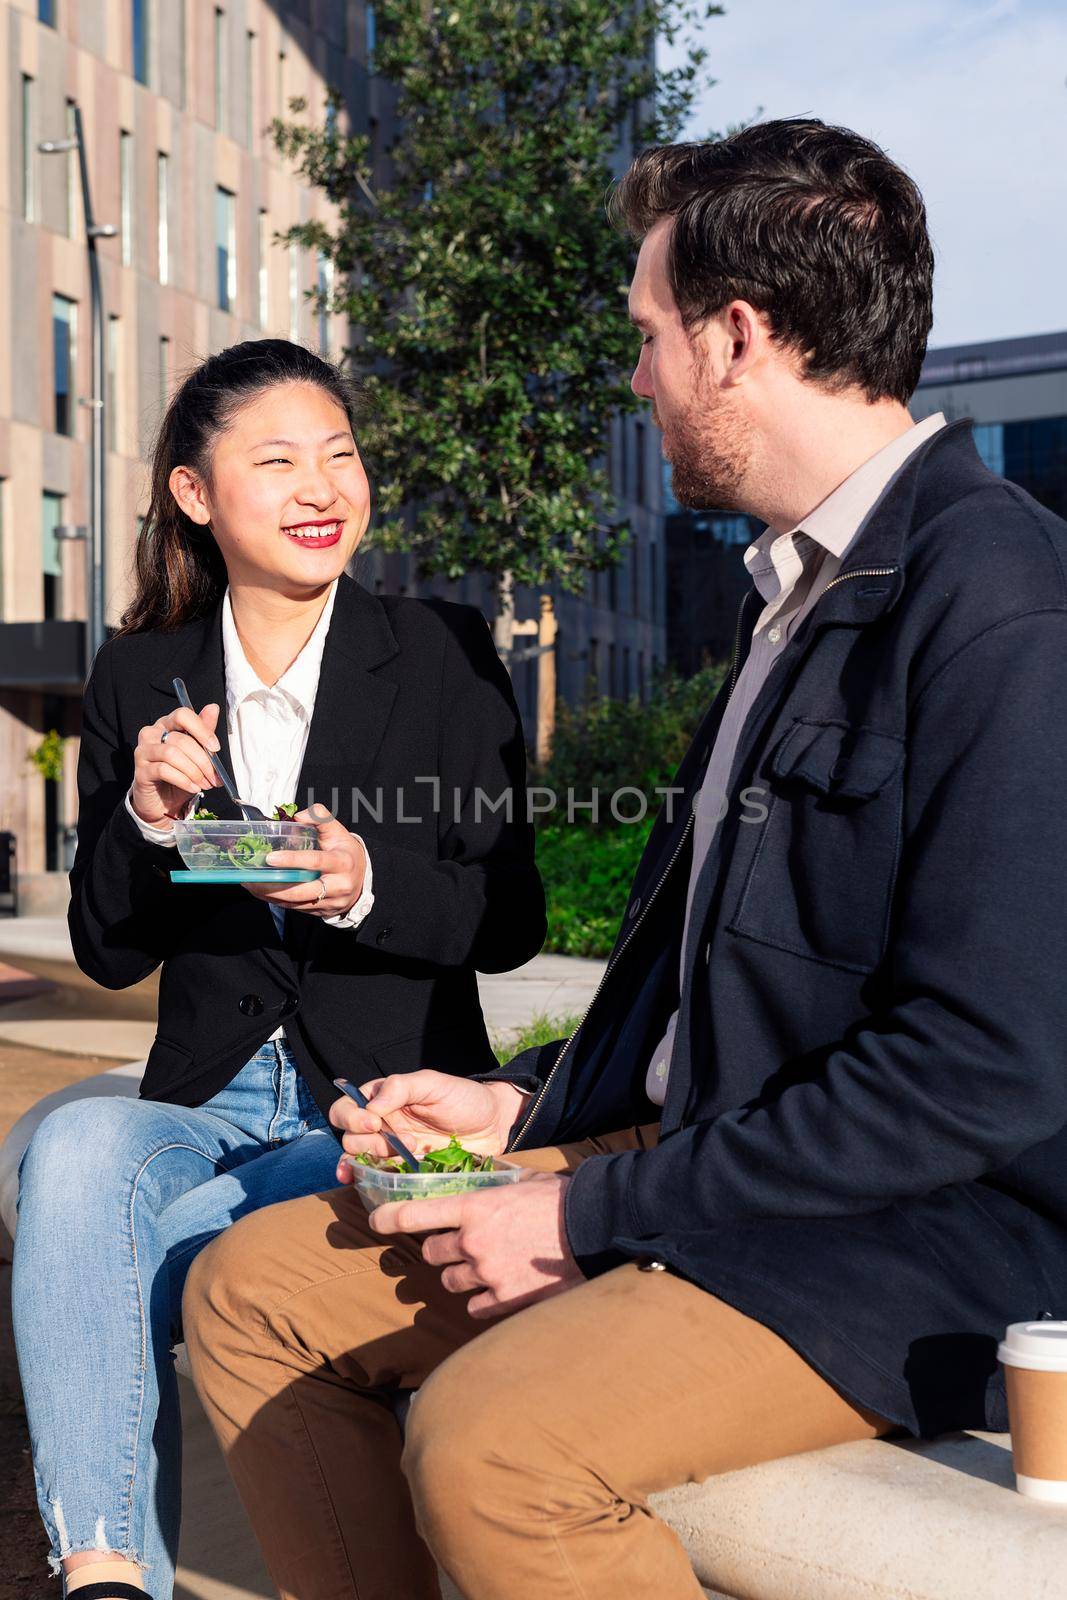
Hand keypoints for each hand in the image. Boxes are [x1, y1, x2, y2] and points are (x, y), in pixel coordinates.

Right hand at [130, 703, 220, 827]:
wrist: (162, 801)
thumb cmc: (179, 774)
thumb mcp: (196, 754)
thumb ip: (203, 732)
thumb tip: (213, 708)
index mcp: (166, 724)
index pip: (182, 715)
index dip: (201, 729)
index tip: (215, 747)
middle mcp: (151, 733)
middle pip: (181, 740)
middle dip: (203, 760)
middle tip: (213, 776)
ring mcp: (143, 751)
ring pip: (172, 754)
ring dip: (193, 771)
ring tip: (204, 784)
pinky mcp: (140, 770)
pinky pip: (163, 770)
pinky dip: (183, 780)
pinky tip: (193, 788)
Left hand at [245, 804, 364, 916]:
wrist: (362, 879)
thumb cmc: (345, 852)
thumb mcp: (337, 831)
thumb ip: (319, 818)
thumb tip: (296, 816)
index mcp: (342, 862)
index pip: (316, 861)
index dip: (292, 860)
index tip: (270, 858)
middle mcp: (338, 885)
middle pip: (303, 891)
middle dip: (275, 886)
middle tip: (253, 878)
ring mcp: (331, 902)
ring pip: (296, 903)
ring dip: (271, 896)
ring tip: (252, 885)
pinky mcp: (322, 912)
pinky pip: (296, 909)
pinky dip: (278, 902)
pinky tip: (263, 893)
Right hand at [330, 1070, 527, 1179]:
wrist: (493, 1126)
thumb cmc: (464, 1098)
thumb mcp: (434, 1083)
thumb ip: (401, 1087)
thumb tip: (372, 1106)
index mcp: (385, 1098)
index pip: (348, 1105)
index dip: (352, 1115)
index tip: (374, 1122)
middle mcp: (382, 1123)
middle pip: (349, 1133)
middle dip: (362, 1138)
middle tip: (391, 1139)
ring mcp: (392, 1148)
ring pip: (358, 1155)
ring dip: (370, 1156)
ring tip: (404, 1152)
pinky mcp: (403, 1169)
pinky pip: (375, 1175)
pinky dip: (362, 1177)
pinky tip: (357, 1180)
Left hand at [370, 1173, 583, 1317]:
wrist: (594, 1230)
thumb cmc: (561, 1200)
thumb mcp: (525, 1179)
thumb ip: (498, 1180)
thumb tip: (486, 1172)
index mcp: (474, 1207)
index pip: (415, 1214)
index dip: (389, 1219)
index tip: (376, 1223)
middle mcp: (473, 1241)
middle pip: (432, 1254)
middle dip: (441, 1251)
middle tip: (459, 1247)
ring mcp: (488, 1273)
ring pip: (451, 1281)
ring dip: (462, 1275)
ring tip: (486, 1267)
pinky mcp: (505, 1300)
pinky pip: (475, 1307)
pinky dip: (482, 1300)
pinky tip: (500, 1288)